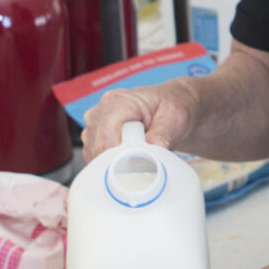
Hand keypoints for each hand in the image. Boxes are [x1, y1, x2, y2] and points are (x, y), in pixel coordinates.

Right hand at [82, 80, 197, 157]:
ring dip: (115, 163)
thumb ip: (164, 132)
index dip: (119, 158)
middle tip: (144, 161)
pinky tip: (128, 156)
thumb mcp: (175, 117)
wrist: (170, 107)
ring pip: (95, 156)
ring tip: (138, 155)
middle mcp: (100, 112)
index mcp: (117, 102)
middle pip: (98, 150)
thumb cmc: (170, 107)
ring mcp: (94, 125)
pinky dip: (110, 163)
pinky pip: (95, 158)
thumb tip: (155, 146)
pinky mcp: (94, 137)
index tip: (138, 166)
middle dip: (119, 162)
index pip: (106, 140)